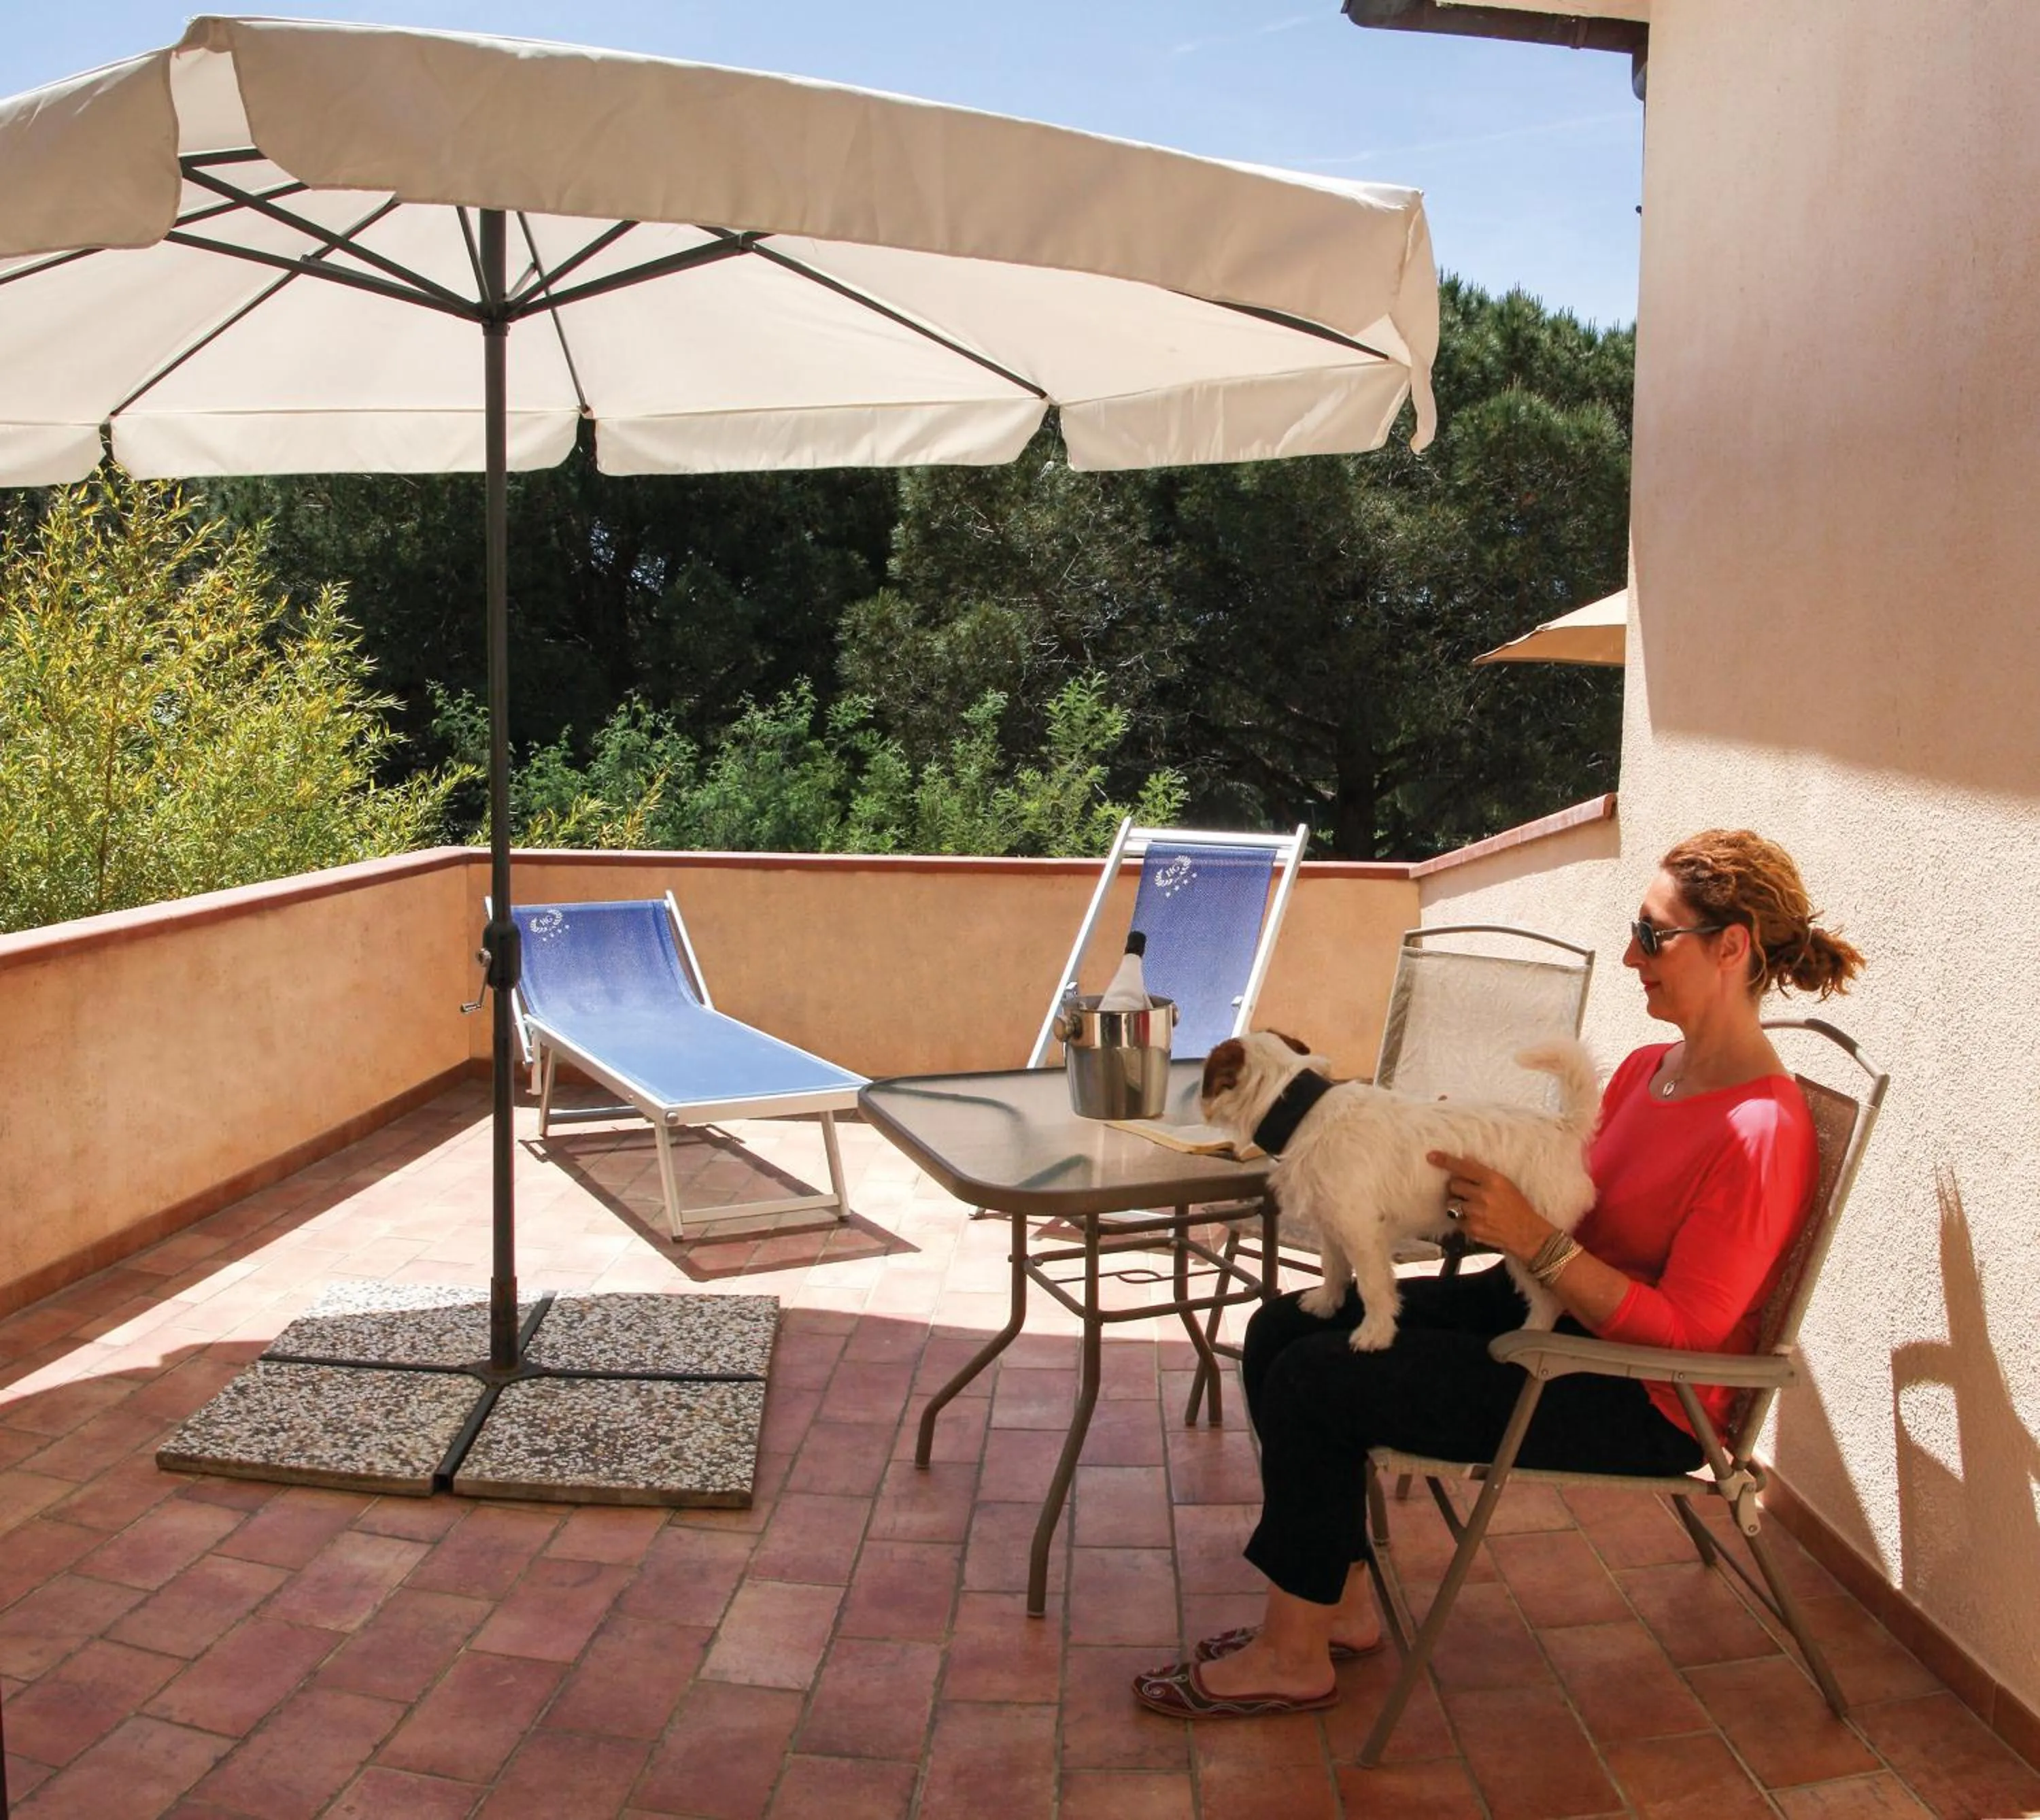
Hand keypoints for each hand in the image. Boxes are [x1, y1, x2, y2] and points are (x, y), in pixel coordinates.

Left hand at [1427, 1151, 1550, 1260]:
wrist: (1526, 1233)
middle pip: (1454, 1185)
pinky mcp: (1472, 1229)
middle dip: (1457, 1187)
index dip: (1446, 1161)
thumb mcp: (1505, 1183)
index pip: (1464, 1167)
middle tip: (1468, 1192)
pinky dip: (1463, 1219)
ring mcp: (1476, 1213)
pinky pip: (1457, 1220)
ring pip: (1452, 1203)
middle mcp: (1483, 1196)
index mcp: (1493, 1181)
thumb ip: (1484, 1174)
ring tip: (1473, 1207)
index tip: (1431, 1156)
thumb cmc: (1516, 1206)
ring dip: (1458, 1204)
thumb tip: (1464, 1161)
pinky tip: (1477, 1219)